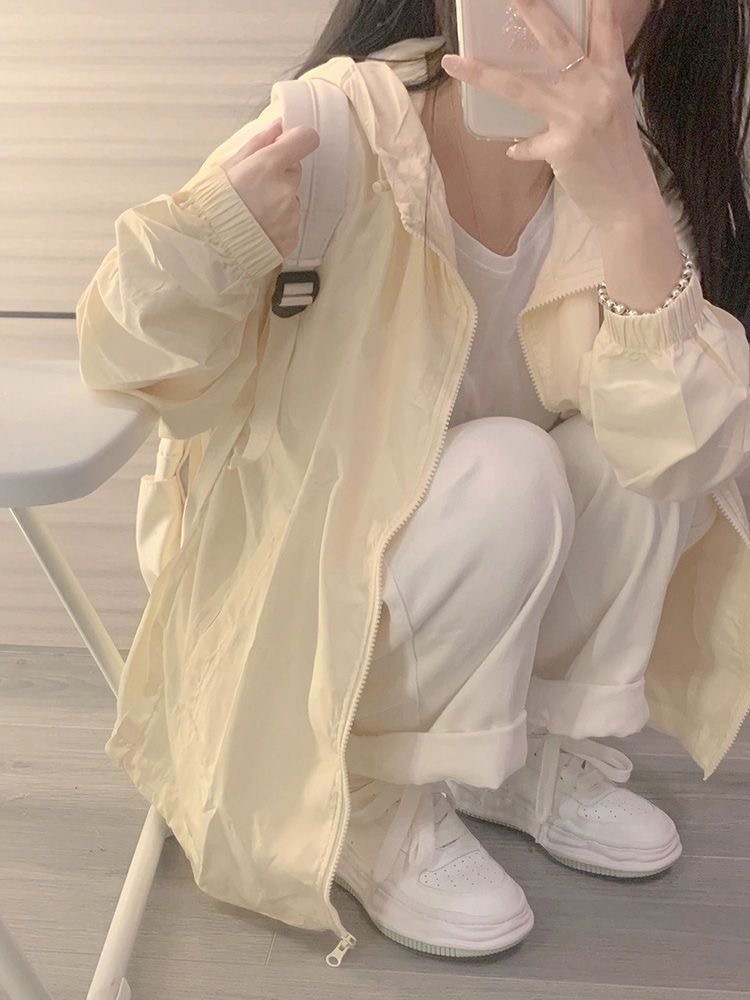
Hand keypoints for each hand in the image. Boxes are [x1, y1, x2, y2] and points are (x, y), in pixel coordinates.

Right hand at [220, 119, 320, 255]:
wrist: (211, 249)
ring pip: (291, 199)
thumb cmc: (213, 204)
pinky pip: (290, 223)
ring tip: (252, 212)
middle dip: (278, 176)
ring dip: (278, 202)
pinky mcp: (292, 236)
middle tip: (253, 189)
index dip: (295, 143)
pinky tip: (258, 227)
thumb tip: (278, 127)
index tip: (284, 148)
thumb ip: (257, 144)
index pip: (305, 140)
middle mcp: (285, 189)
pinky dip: (278, 224)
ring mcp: (291, 215)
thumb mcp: (227, 166)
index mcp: (269, 165)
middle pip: (294, 172)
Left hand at [441, 0, 663, 229]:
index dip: (593, 0)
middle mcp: (596, 88)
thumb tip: (560, 73)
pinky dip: (521, 148)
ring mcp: (577, 117)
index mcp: (613, 75)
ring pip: (521, 87)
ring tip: (455, 62)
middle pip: (558, 41)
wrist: (628, 200)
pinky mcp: (561, 147)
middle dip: (533, 12)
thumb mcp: (614, 109)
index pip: (605, 24)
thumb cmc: (619, 154)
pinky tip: (514, 151)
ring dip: (483, 74)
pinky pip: (527, 144)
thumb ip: (592, 85)